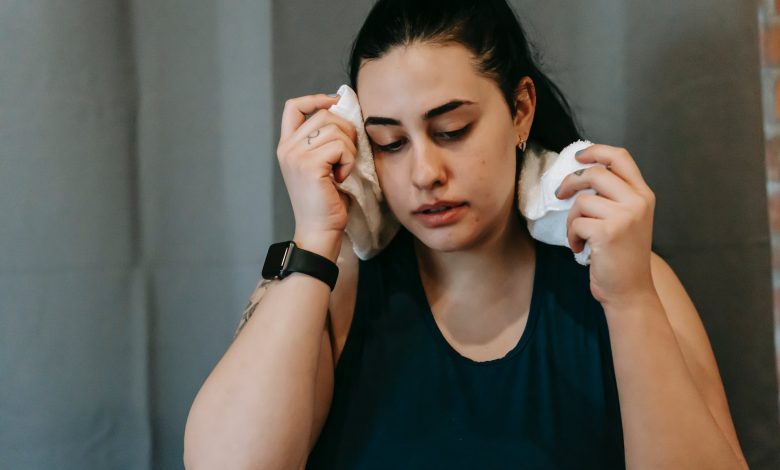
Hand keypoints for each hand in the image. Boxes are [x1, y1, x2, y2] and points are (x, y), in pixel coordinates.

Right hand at [277, 94, 356, 259]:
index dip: (316, 98)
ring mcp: (296, 156)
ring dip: (349, 150)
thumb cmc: (326, 201)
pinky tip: (342, 177)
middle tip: (347, 156)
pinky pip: (341, 147)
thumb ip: (323, 140)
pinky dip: (349, 161)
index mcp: (287, 146)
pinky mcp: (309, 166)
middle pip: (324, 115)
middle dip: (346, 131)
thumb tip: (343, 113)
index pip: (294, 107)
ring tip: (342, 171)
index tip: (336, 102)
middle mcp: (287, 148)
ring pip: (336, 130)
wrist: (319, 230)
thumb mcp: (321, 165)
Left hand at [555, 144, 656, 305]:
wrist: (630, 290)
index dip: (596, 151)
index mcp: (643, 194)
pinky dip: (572, 236)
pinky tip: (581, 248)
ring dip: (572, 220)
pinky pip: (576, 222)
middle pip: (595, 172)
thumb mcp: (628, 219)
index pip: (620, 157)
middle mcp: (637, 201)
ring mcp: (625, 216)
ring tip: (579, 236)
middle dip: (571, 182)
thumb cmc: (622, 256)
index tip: (578, 156)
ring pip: (582, 201)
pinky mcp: (608, 231)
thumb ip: (614, 195)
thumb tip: (581, 173)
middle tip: (560, 194)